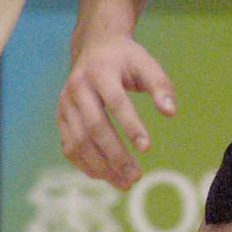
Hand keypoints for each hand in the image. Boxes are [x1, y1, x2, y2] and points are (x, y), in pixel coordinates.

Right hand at [57, 34, 175, 190]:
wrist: (95, 48)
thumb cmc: (126, 59)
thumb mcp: (147, 63)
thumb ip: (161, 86)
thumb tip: (171, 113)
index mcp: (101, 72)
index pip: (115, 102)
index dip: (131, 126)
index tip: (147, 149)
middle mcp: (78, 88)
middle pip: (95, 127)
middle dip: (115, 155)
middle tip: (136, 177)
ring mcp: (65, 104)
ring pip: (78, 141)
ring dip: (100, 166)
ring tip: (124, 183)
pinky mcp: (60, 117)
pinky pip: (69, 146)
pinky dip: (85, 164)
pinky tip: (106, 176)